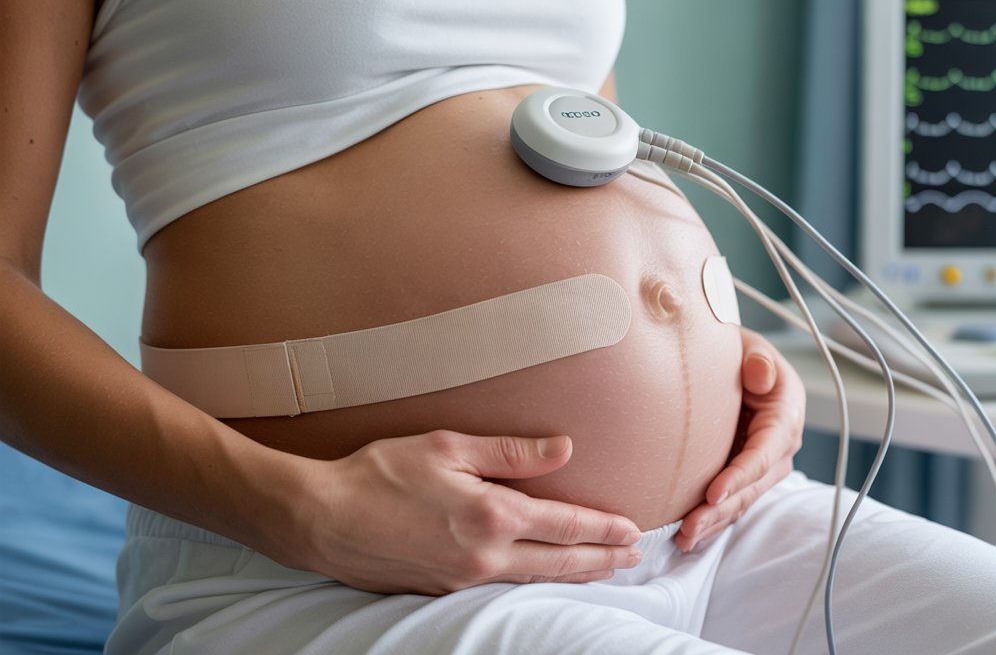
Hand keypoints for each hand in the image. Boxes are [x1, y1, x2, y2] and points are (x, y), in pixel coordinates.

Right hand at [283, 430, 642, 594]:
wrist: (320, 518)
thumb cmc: (379, 473)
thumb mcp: (447, 447)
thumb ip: (511, 452)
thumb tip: (564, 449)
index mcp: (492, 516)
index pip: (565, 524)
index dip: (603, 527)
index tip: (631, 528)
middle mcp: (485, 556)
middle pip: (560, 561)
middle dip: (601, 559)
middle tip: (632, 556)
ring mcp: (464, 579)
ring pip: (535, 579)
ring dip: (573, 574)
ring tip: (601, 569)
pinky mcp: (442, 590)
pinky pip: (502, 587)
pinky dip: (534, 581)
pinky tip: (541, 575)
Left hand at [675, 329, 804, 551]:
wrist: (737, 365)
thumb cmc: (740, 355)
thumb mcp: (749, 347)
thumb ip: (757, 359)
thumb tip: (759, 376)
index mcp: (786, 414)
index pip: (765, 451)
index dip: (740, 475)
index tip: (713, 493)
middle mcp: (781, 445)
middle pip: (753, 485)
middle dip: (721, 509)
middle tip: (689, 528)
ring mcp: (766, 465)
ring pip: (743, 500)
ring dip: (715, 522)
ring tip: (684, 538)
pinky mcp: (749, 476)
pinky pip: (734, 502)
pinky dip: (713, 520)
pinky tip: (689, 536)